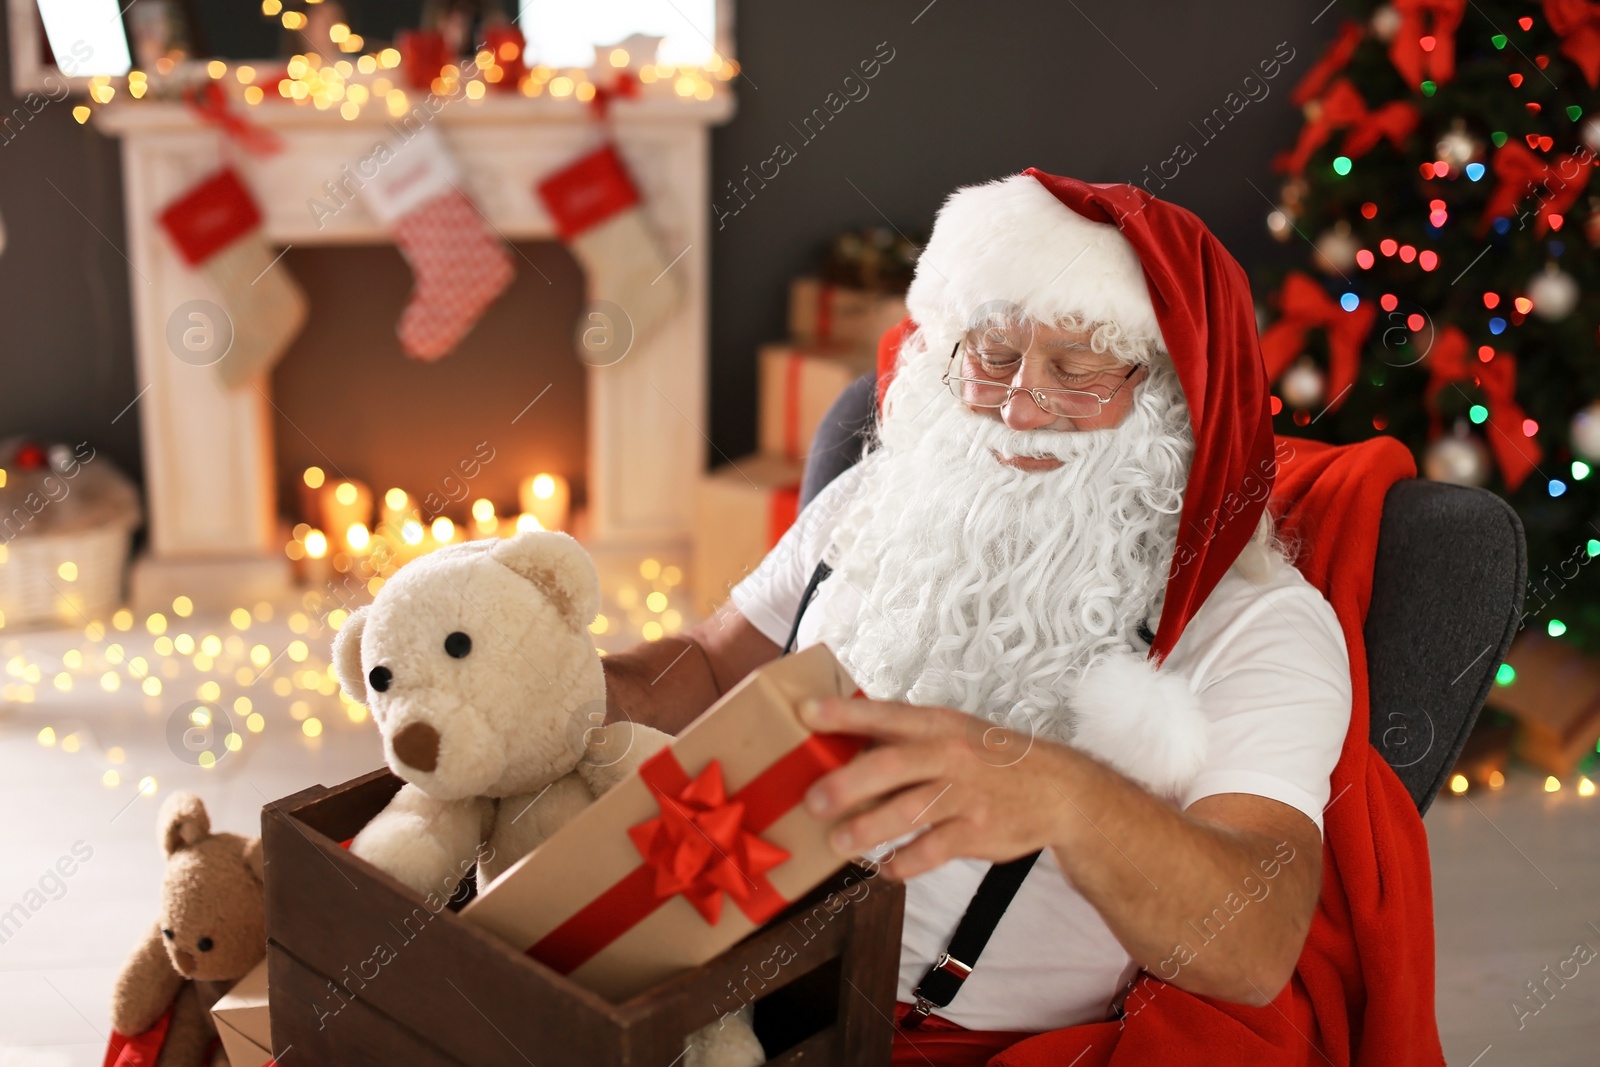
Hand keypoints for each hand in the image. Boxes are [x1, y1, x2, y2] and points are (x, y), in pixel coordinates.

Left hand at [798, 695, 1075, 880]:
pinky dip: (903, 863)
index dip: (845, 713)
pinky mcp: (975, 832)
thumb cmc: (991, 758)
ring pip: (907, 813)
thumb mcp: (955, 732)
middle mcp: (949, 755)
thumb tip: (845, 752)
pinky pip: (931, 852)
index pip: (885, 714)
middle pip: (891, 766)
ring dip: (868, 830)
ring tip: (839, 843)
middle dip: (847, 785)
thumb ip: (907, 740)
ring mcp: (964, 795)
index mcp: (938, 725)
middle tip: (813, 802)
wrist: (1058, 789)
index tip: (806, 713)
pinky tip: (885, 868)